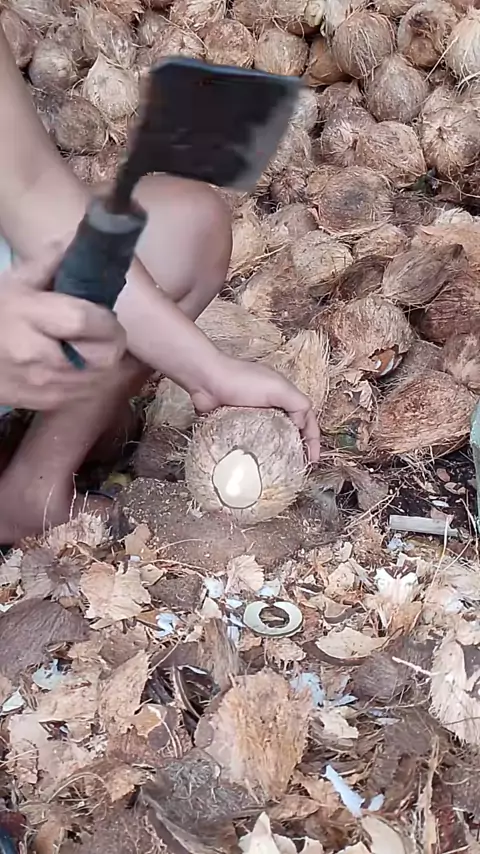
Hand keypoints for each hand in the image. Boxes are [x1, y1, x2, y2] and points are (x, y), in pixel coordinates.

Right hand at [0, 244, 126, 410]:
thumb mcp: (15, 283)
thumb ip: (51, 261)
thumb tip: (80, 236)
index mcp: (28, 316)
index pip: (85, 321)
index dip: (106, 319)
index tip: (105, 313)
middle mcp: (37, 355)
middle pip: (103, 356)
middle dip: (110, 342)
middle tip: (101, 331)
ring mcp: (42, 385)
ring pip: (101, 378)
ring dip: (102, 361)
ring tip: (85, 346)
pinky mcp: (46, 404)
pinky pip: (87, 394)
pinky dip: (90, 379)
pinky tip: (75, 365)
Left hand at [190, 355, 320, 461]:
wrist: (206, 379)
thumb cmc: (243, 381)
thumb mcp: (278, 388)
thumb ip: (297, 404)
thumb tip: (301, 428)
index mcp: (284, 397)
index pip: (307, 421)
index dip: (313, 441)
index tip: (313, 461)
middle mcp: (270, 408)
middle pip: (291, 434)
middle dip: (297, 452)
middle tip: (298, 471)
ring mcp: (252, 419)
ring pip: (270, 441)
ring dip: (277, 456)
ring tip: (280, 474)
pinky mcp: (234, 427)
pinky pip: (249, 444)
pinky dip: (255, 455)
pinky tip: (256, 468)